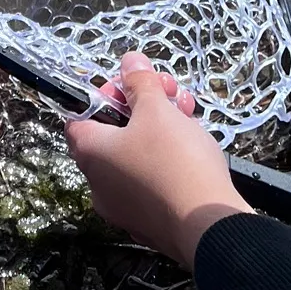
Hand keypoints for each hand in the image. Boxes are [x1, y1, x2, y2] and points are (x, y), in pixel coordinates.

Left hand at [65, 52, 252, 269]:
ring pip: (136, 157)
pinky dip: (168, 161)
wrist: (211, 228)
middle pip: (112, 133)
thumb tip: (130, 61)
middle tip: (169, 94)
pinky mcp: (150, 223)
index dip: (105, 95)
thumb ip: (140, 83)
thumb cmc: (175, 162)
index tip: (132, 87)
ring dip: (160, 129)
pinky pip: (152, 182)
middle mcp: (98, 183)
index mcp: (89, 154)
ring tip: (189, 114)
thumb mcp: (156, 110)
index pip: (79, 115)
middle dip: (142, 107)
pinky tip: (194, 148)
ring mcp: (124, 208)